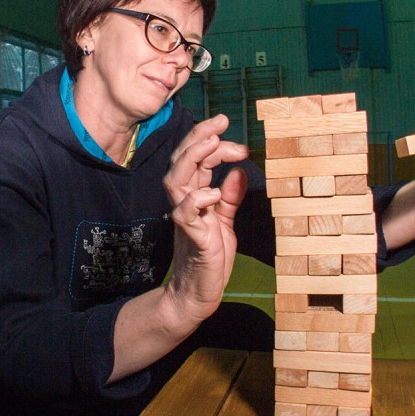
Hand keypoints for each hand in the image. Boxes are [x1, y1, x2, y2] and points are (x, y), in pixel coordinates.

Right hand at [162, 114, 248, 321]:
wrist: (198, 294)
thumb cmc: (210, 258)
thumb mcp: (225, 223)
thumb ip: (230, 198)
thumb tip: (238, 171)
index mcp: (195, 197)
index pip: (197, 160)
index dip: (213, 143)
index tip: (235, 139)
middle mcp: (186, 203)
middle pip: (182, 161)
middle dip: (200, 137)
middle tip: (220, 121)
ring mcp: (186, 219)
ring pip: (176, 180)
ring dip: (193, 158)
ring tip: (213, 144)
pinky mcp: (192, 238)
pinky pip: (185, 214)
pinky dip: (197, 199)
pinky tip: (214, 192)